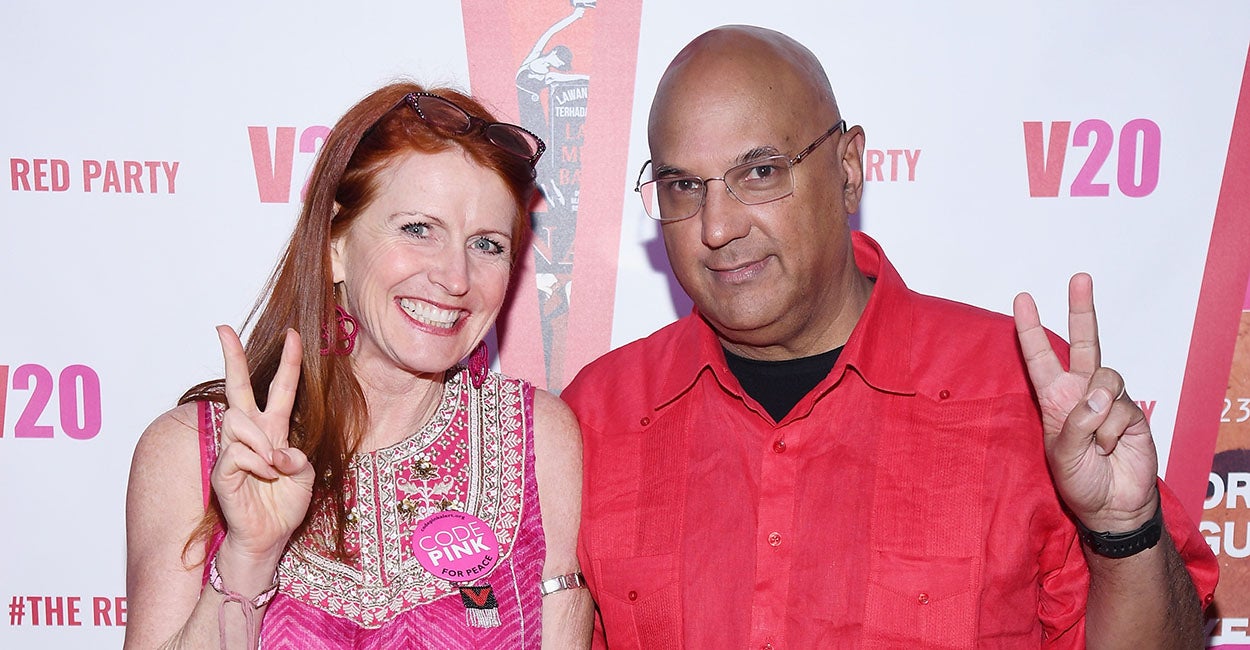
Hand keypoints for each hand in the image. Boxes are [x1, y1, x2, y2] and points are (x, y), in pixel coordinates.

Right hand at [211, 326, 314, 561]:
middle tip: (222, 329)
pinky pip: (239, 452)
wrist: (269, 537)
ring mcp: (233, 450)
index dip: (288, 362)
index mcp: (274, 431)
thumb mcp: (305, 476)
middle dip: (231, 356)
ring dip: (262, 443)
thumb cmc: (284, 506)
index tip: (292, 334)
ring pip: (239, 421)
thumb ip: (297, 457)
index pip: (279, 389)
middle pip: (237, 388)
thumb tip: (276, 451)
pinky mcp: (223, 470)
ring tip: (271, 468)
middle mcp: (251, 435)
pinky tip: (263, 476)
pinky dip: (257, 463)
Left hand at [1013, 273, 1158, 532]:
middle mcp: (1082, 392)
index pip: (1040, 356)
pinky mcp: (1133, 413)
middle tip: (1079, 278)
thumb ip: (1075, 423)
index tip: (1022, 298)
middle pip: (1085, 342)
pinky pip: (1121, 409)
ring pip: (1107, 378)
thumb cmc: (1079, 480)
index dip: (1030, 328)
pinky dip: (1113, 431)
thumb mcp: (1060, 454)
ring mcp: (1109, 400)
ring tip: (1096, 441)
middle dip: (1081, 308)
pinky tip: (1111, 449)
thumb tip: (1099, 396)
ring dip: (1099, 412)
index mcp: (1054, 397)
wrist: (1112, 505)